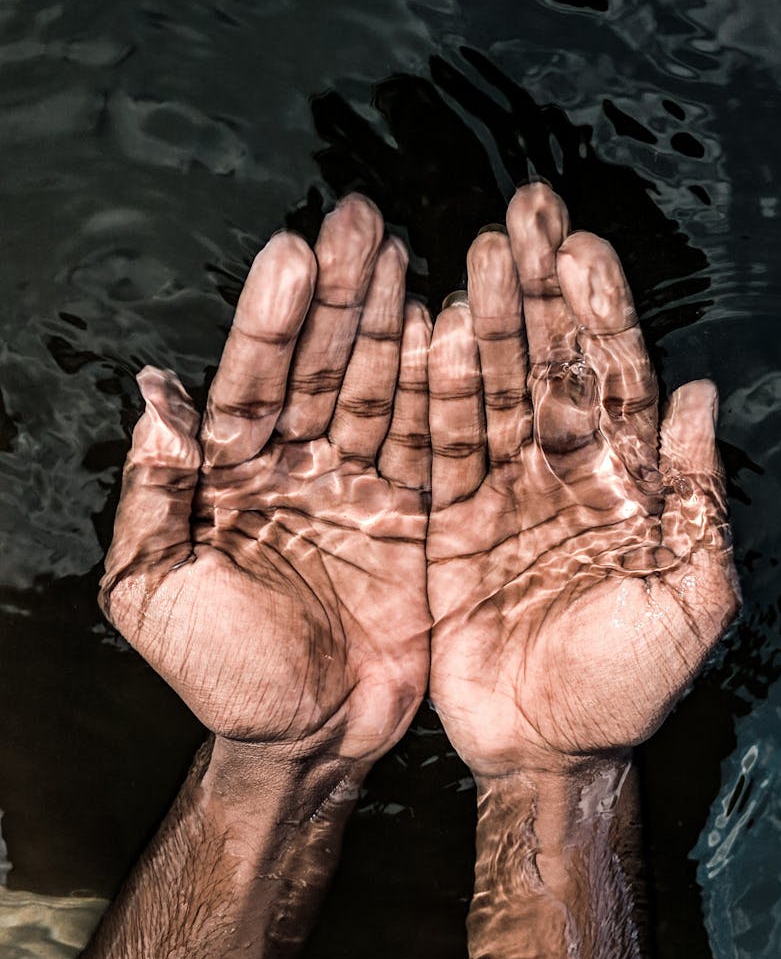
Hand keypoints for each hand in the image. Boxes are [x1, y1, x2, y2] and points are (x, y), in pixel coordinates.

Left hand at [100, 195, 431, 764]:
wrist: (309, 739)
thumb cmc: (223, 676)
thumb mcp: (154, 590)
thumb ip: (152, 492)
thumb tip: (155, 394)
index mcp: (232, 477)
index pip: (252, 382)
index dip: (271, 321)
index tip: (293, 254)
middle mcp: (300, 466)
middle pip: (324, 367)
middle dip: (341, 295)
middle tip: (360, 220)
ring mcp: (362, 487)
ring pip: (382, 390)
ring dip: (393, 320)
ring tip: (406, 251)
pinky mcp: (419, 516)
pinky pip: (435, 444)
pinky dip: (445, 390)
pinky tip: (450, 325)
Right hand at [426, 183, 738, 776]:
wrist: (543, 747)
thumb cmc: (624, 685)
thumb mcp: (688, 599)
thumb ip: (697, 496)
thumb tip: (704, 394)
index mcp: (627, 483)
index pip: (618, 378)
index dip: (601, 312)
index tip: (581, 247)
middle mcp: (564, 471)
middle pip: (550, 363)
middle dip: (539, 290)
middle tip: (523, 213)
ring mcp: (502, 490)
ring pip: (492, 389)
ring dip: (484, 321)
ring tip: (476, 254)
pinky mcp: (448, 518)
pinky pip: (438, 443)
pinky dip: (431, 389)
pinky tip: (427, 330)